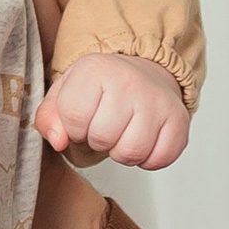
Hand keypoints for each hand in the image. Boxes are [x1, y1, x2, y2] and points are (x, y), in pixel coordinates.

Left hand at [36, 51, 189, 168]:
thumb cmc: (102, 88)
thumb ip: (49, 117)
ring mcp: (157, 100)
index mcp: (95, 69)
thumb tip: (58, 141)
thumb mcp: (66, 93)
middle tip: (105, 126)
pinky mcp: (179, 119)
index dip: (74, 128)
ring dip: (122, 152)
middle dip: (98, 141)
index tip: (83, 119)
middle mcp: (129, 80)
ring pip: (131, 152)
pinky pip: (159, 159)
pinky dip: (148, 159)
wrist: (146, 73)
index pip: (73, 117)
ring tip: (123, 134)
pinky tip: (144, 140)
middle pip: (102, 138)